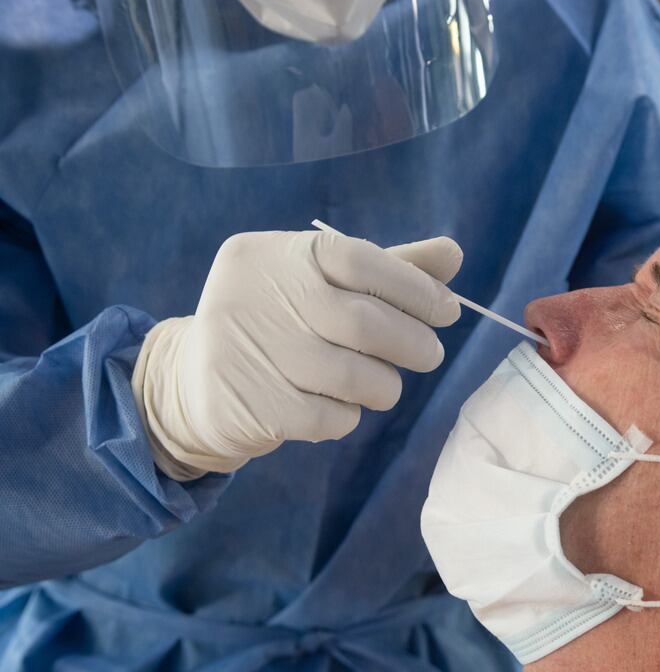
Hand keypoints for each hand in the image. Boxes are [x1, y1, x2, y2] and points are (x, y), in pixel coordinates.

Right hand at [134, 230, 461, 479]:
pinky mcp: (248, 405)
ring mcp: (246, 350)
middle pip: (362, 322)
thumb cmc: (280, 323)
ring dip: (384, 386)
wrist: (194, 383)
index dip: (415, 287)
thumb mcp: (326, 284)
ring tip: (381, 385)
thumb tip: (453, 255)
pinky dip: (348, 416)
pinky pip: (329, 417)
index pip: (359, 259)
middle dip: (412, 343)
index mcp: (276, 254)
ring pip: (353, 376)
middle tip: (429, 355)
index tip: (448, 311)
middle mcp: (254, 294)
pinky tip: (338, 406)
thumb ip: (389, 268)